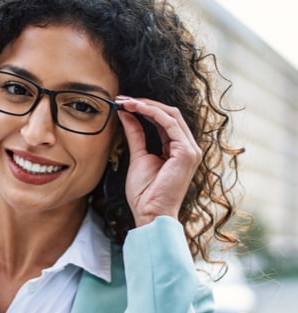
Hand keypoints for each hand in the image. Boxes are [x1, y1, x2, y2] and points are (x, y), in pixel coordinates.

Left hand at [116, 96, 200, 226]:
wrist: (150, 213)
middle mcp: (188, 148)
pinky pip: (169, 124)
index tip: (123, 103)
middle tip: (122, 99)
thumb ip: (135, 134)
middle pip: (169, 114)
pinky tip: (135, 108)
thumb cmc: (145, 194)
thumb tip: (126, 115)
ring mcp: (190, 150)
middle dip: (144, 103)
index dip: (145, 109)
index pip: (165, 121)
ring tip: (126, 102)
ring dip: (146, 105)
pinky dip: (151, 113)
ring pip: (171, 115)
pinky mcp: (186, 152)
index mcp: (178, 150)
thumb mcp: (138, 157)